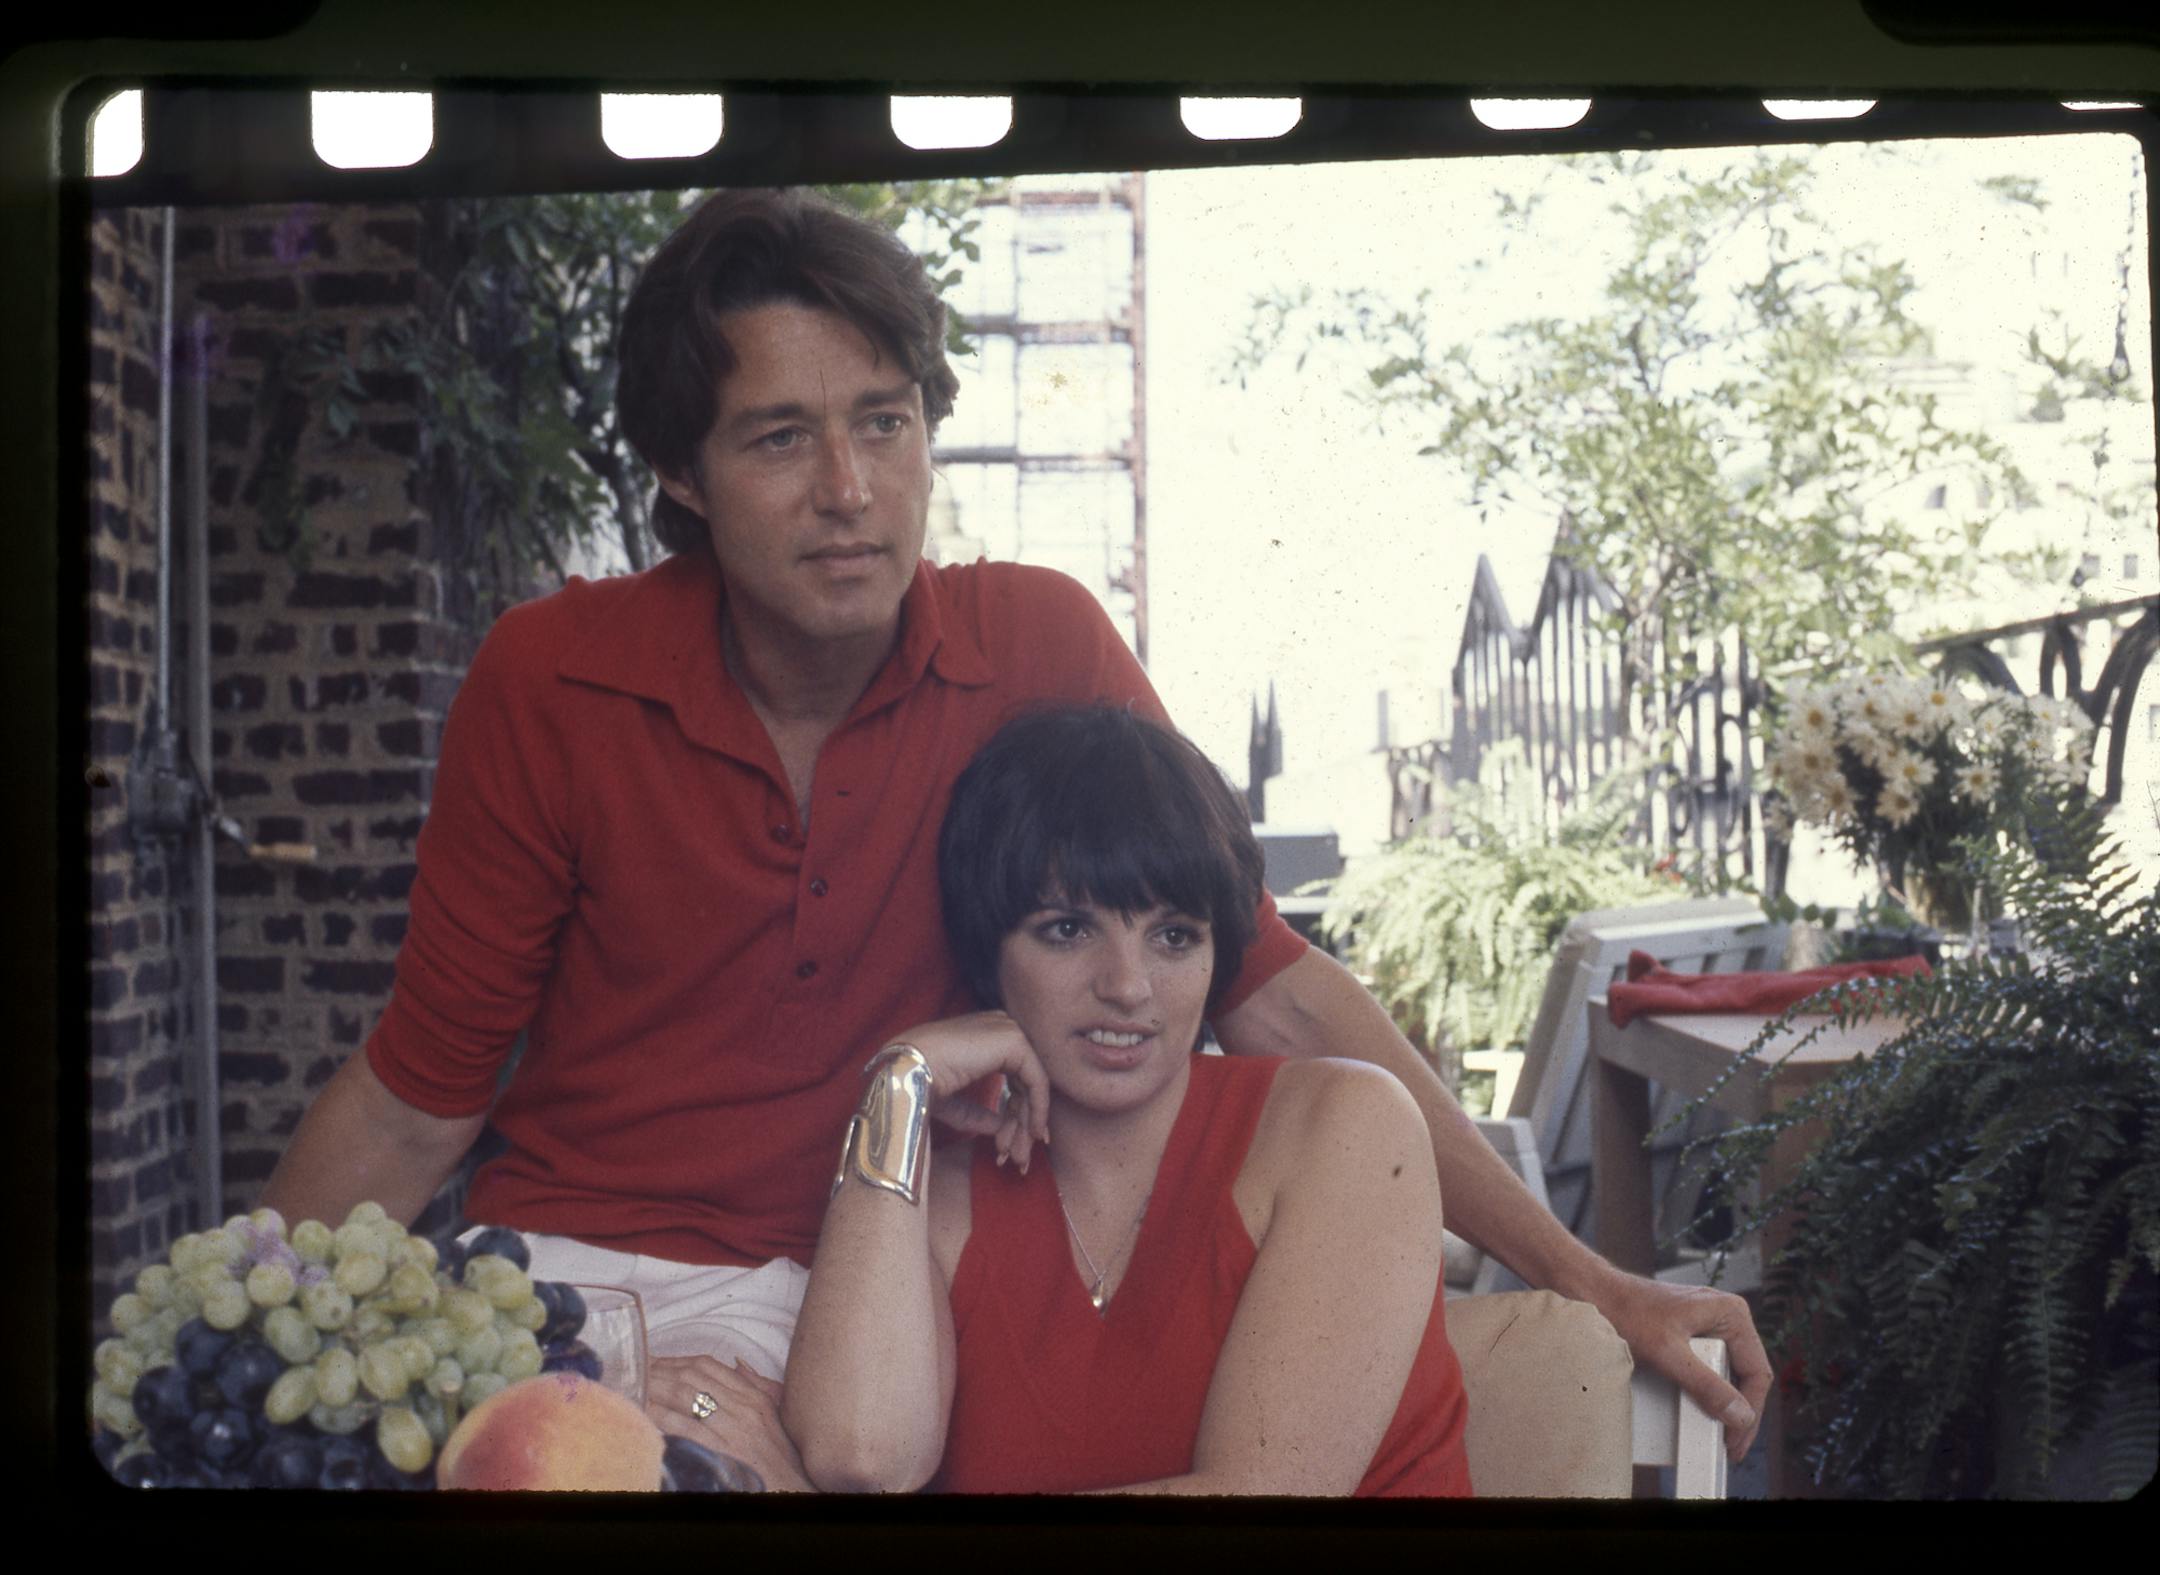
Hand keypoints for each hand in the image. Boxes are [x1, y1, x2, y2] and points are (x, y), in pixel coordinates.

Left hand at [645, 1353, 812, 1491]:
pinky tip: (643, 1412)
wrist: (792, 1490)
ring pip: (684, 1396)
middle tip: (636, 1368)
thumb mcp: (774, 1414)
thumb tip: (738, 1362)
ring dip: (654, 1388)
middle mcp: (742, 1407)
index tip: (656, 1360)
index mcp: (753, 1397)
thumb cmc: (780, 1457)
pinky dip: (660, 1416)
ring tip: (633, 1385)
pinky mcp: (719, 1450)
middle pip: (692, 1376)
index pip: (709, 1366)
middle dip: (660, 1370)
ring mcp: (731, 1428)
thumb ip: (756, 1385)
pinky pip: (682, 1427)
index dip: (678, 1359)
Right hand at [887, 1011, 1053, 1173]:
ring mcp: (1008, 1030)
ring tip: (1018, 1157)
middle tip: (1019, 1159)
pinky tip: (1032, 1135)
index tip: (1012, 1146)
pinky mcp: (1014, 1041)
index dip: (1017, 1113)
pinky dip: (1037, 1110)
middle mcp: (1000, 1027)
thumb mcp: (953, 1104)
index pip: (1015, 1077)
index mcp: (985, 1035)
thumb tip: (1001, 1129)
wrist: (904, 1072)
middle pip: (1026, 1082)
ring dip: (1027, 1124)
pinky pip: (1037, 1081)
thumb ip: (980, 1114)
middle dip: (1023, 1125)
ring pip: (1034, 1085)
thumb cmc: (919, 1083)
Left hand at [1589, 1270, 1772, 1462]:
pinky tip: (1704, 1410)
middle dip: (1741, 1413)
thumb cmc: (1627, 1313)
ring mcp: (1710, 1324)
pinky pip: (1711, 1366)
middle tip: (1730, 1447)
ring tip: (1720, 1435)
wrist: (1594, 1293)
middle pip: (1746, 1374)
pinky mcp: (1693, 1333)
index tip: (1735, 1442)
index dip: (1750, 1412)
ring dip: (1726, 1403)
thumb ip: (1705, 1384)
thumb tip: (1740, 1416)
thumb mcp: (1667, 1354)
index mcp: (1731, 1314)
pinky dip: (1710, 1390)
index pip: (1756, 1373)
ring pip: (1730, 1372)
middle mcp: (1726, 1316)